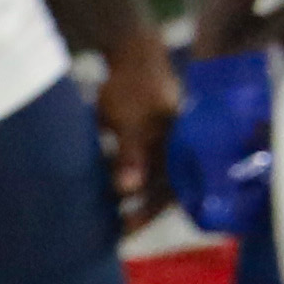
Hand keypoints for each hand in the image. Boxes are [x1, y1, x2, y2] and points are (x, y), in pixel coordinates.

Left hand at [93, 37, 184, 227]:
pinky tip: (103, 188)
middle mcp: (176, 148)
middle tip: (113, 232)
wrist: (131, 51)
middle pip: (160, 189)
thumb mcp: (129, 120)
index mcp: (180, 147)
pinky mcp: (145, 137)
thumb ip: (131, 154)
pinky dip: (122, 179)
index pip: (170, 190)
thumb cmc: (133, 85)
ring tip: (106, 216)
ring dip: (129, 196)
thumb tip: (128, 188)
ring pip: (148, 179)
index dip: (148, 212)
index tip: (124, 230)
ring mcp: (162, 142)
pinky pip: (137, 166)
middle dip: (139, 210)